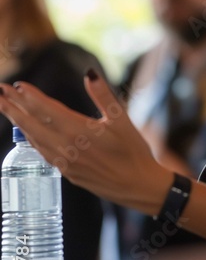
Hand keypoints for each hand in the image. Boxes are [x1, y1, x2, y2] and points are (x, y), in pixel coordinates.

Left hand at [0, 71, 174, 214]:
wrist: (139, 186)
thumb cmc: (134, 151)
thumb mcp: (122, 119)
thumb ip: (103, 95)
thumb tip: (89, 73)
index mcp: (80, 131)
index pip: (47, 110)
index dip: (30, 97)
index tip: (17, 85)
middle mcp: (67, 147)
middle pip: (32, 124)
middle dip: (12, 107)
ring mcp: (65, 162)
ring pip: (34, 139)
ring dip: (18, 122)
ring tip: (6, 108)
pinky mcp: (67, 173)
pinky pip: (43, 152)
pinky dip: (32, 139)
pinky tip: (28, 132)